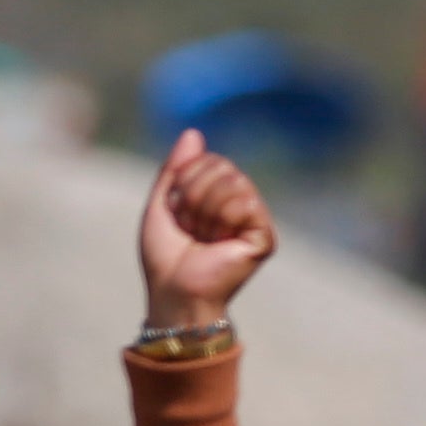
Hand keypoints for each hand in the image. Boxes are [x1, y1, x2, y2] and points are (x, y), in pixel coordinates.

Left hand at [138, 128, 276, 329]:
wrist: (173, 292)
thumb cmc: (165, 257)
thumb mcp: (161, 205)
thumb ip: (175, 169)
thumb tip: (193, 132)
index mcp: (219, 196)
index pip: (209, 159)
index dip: (185, 183)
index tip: (178, 214)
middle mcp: (241, 204)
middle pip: (222, 165)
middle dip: (194, 196)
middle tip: (190, 228)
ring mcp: (254, 220)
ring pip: (234, 181)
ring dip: (205, 211)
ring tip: (203, 238)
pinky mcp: (264, 237)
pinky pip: (247, 201)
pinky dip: (223, 219)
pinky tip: (219, 242)